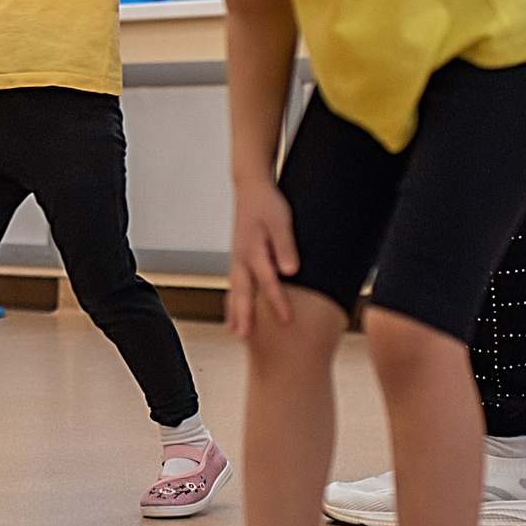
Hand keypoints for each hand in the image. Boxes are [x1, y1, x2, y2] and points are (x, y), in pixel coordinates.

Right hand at [225, 180, 299, 341]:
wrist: (250, 188)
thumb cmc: (268, 204)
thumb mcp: (281, 221)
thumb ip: (285, 246)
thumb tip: (290, 271)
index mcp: (253, 249)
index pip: (268, 280)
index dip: (277, 301)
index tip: (287, 320)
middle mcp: (241, 257)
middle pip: (243, 291)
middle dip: (244, 315)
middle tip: (245, 337)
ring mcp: (237, 258)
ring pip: (235, 289)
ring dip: (236, 311)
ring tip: (238, 333)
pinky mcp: (238, 258)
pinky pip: (235, 284)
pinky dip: (234, 301)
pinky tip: (237, 313)